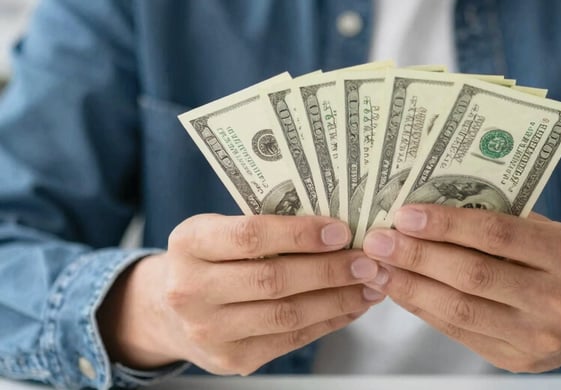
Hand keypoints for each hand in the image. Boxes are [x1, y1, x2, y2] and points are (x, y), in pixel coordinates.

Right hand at [99, 214, 384, 374]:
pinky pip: (292, 340)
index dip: (300, 234)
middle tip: (368, 260)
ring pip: (288, 315)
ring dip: (338, 299)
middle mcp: (191, 290)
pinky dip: (329, 321)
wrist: (169, 311)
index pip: (250, 236)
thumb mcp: (219, 228)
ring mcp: (209, 331)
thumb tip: (337, 224)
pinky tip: (352, 305)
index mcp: (189, 243)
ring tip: (370, 283)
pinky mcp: (232, 360)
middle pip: (274, 280)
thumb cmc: (209, 257)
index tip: (341, 230)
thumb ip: (265, 223)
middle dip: (330, 270)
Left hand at [362, 204, 560, 372]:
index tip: (405, 213)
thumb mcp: (545, 229)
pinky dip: (423, 307)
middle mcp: (558, 300)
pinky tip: (399, 288)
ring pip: (459, 310)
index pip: (498, 235)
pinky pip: (458, 332)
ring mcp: (538, 337)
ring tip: (378, 265)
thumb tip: (426, 205)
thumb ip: (498, 217)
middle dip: (417, 256)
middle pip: (473, 275)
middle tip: (378, 239)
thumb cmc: (558, 258)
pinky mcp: (515, 360)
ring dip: (410, 285)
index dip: (447, 224)